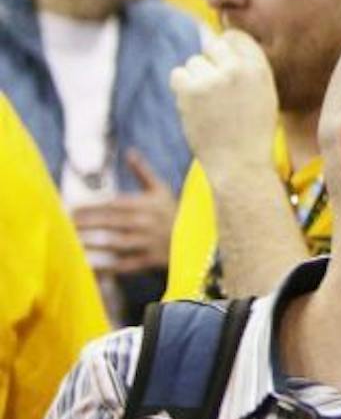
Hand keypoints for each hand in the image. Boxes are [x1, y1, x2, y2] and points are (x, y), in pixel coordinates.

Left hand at [70, 150, 179, 275]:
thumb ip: (143, 172)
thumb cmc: (171, 211)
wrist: (195, 237)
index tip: (73, 209)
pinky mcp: (150, 260)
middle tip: (67, 225)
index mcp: (148, 203)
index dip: (93, 206)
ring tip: (73, 243)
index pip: (115, 204)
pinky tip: (90, 265)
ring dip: (94, 243)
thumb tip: (129, 152)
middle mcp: (148, 222)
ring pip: (116, 243)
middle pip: (112, 222)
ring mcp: (149, 242)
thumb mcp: (161, 189)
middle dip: (88, 223)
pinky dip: (107, 266)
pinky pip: (125, 264)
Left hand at [171, 31, 282, 181]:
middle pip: (213, 46)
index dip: (226, 50)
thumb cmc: (251, 132)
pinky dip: (181, 87)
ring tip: (206, 102)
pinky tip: (192, 103)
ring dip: (195, 78)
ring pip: (193, 62)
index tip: (224, 66)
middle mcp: (238, 69)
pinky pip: (178, 74)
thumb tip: (217, 41)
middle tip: (214, 87)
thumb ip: (246, 68)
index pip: (236, 38)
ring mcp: (214, 79)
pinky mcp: (192, 91)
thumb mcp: (263, 93)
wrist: (240, 163)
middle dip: (210, 63)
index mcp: (260, 68)